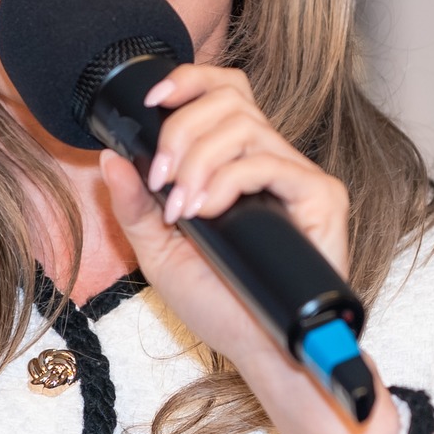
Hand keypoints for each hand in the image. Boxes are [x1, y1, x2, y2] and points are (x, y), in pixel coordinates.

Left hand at [98, 62, 399, 433]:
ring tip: (183, 206)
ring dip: (200, 159)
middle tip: (162, 180)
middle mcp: (269, 161)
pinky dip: (229, 180)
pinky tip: (208, 210)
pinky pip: (271, 163)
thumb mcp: (159, 254)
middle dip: (182, 130)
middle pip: (230, 99)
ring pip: (246, 125)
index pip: (222, 92)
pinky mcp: (322, 196)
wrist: (263, 352)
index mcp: (236, 163)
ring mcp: (298, 177)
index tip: (151, 100)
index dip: (188, 81)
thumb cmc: (221, 307)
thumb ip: (135, 207)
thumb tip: (111, 158)